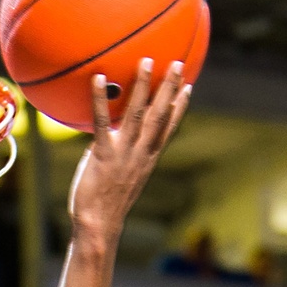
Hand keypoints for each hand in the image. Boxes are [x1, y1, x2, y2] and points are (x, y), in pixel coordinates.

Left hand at [68, 59, 191, 246]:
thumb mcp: (119, 180)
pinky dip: (100, 99)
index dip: (179, 107)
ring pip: (138, 114)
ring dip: (144, 86)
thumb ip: (119, 161)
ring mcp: (124, 152)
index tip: (188, 87)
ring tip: (147, 61)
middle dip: (171, 88)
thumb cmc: (104, 206)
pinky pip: (102, 121)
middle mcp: (140, 152)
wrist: (99, 224)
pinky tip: (99, 78)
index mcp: (147, 159)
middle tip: (178, 63)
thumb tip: (106, 146)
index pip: (168, 128)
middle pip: (161, 115)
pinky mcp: (103, 154)